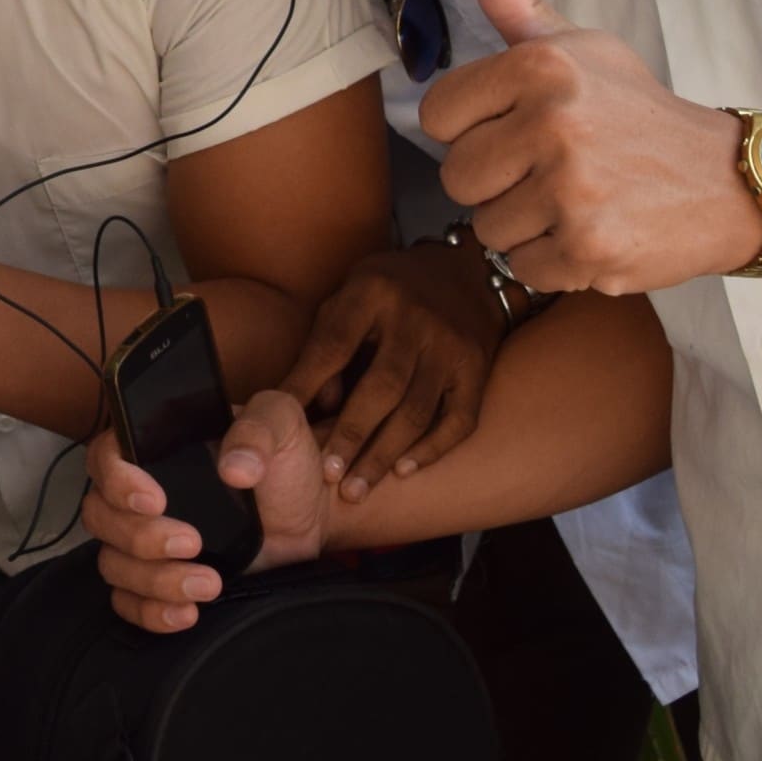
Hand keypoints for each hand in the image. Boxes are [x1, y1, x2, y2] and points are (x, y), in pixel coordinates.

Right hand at [79, 393, 329, 629]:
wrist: (309, 521)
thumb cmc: (285, 467)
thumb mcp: (281, 427)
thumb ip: (259, 433)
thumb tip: (235, 468)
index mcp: (154, 448)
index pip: (105, 457)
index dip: (118, 481)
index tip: (155, 500)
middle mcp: (137, 495)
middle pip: (100, 517)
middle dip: (141, 537)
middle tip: (192, 542)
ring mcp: (144, 541)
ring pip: (113, 564)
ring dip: (155, 580)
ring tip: (209, 583)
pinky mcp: (159, 580)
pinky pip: (129, 602)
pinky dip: (152, 612)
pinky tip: (187, 613)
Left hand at [277, 238, 502, 501]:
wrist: (466, 272)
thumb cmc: (389, 291)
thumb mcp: (349, 295)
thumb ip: (325, 342)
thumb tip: (314, 406)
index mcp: (372, 292)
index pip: (332, 346)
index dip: (305, 387)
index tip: (282, 424)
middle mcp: (415, 318)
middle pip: (381, 387)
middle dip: (351, 435)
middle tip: (327, 475)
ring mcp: (452, 345)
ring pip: (418, 411)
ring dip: (384, 455)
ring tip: (356, 488)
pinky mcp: (478, 368)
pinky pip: (459, 420)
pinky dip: (432, 450)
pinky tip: (404, 472)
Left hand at [428, 0, 761, 293]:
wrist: (731, 183)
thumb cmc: (639, 113)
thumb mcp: (580, 46)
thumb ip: (515, 0)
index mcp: (539, 65)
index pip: (438, 115)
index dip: (470, 130)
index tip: (513, 130)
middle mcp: (553, 123)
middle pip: (457, 178)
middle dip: (497, 183)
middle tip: (551, 171)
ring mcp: (572, 189)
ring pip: (487, 228)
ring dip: (526, 225)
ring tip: (577, 200)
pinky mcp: (590, 247)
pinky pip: (524, 267)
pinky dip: (555, 261)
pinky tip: (595, 231)